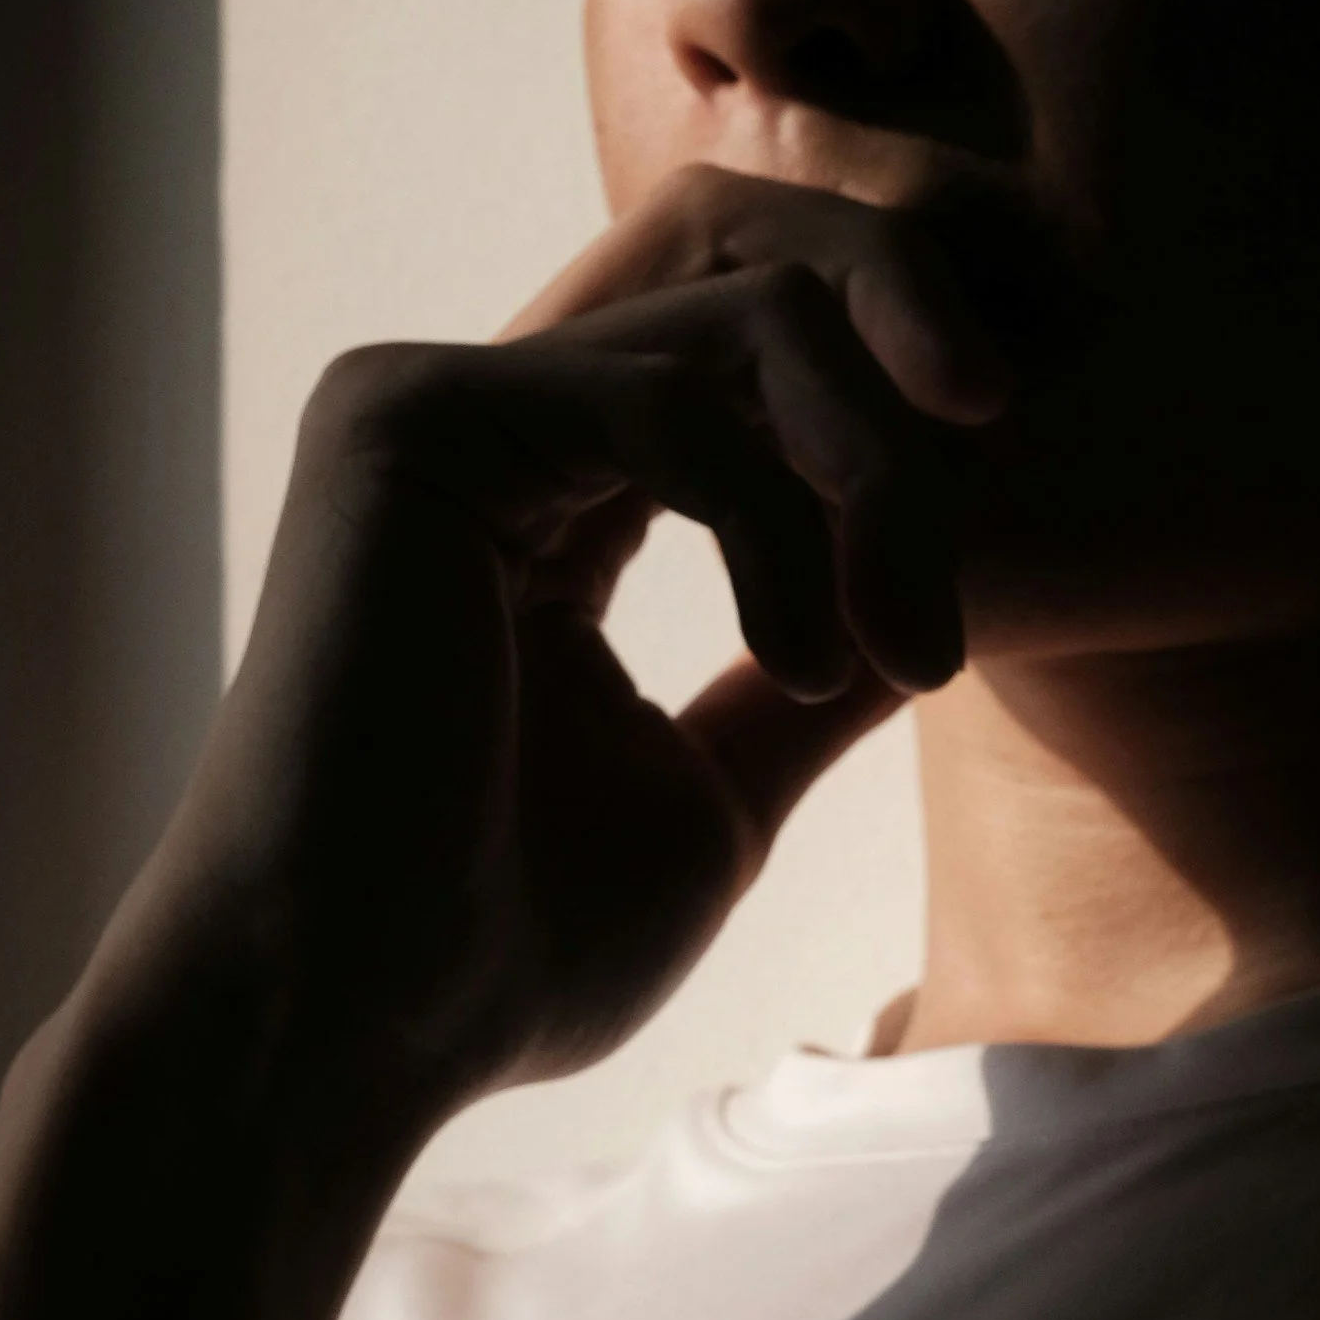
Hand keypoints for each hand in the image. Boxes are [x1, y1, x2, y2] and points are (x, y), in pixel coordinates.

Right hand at [112, 165, 1019, 1129]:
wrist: (352, 1030)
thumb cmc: (513, 941)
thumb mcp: (717, 789)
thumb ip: (809, 681)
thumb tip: (929, 612)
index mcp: (557, 490)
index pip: (765, 363)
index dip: (902, 439)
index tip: (962, 610)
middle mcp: (496, 419)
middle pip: (771, 289)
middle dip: (913, 395)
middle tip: (967, 559)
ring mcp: (442, 404)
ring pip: (750, 323)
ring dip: (874, 477)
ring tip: (907, 652)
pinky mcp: (408, 419)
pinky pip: (672, 399)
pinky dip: (776, 524)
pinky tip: (801, 659)